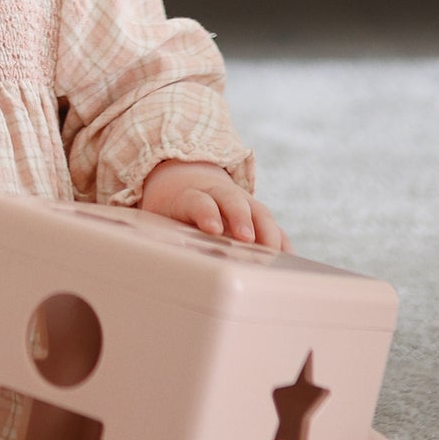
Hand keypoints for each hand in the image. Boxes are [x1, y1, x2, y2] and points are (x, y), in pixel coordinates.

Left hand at [138, 159, 288, 250]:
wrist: (184, 178)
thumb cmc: (169, 209)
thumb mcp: (156, 217)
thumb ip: (157, 234)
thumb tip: (149, 261)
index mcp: (190, 195)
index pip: (198, 201)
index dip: (206, 212)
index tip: (212, 228)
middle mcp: (218, 194)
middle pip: (233, 201)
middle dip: (241, 219)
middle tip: (246, 238)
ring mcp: (240, 201)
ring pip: (258, 211)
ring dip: (267, 231)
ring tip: (274, 254)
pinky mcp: (255, 213)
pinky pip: (272, 226)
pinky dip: (282, 242)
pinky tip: (289, 260)